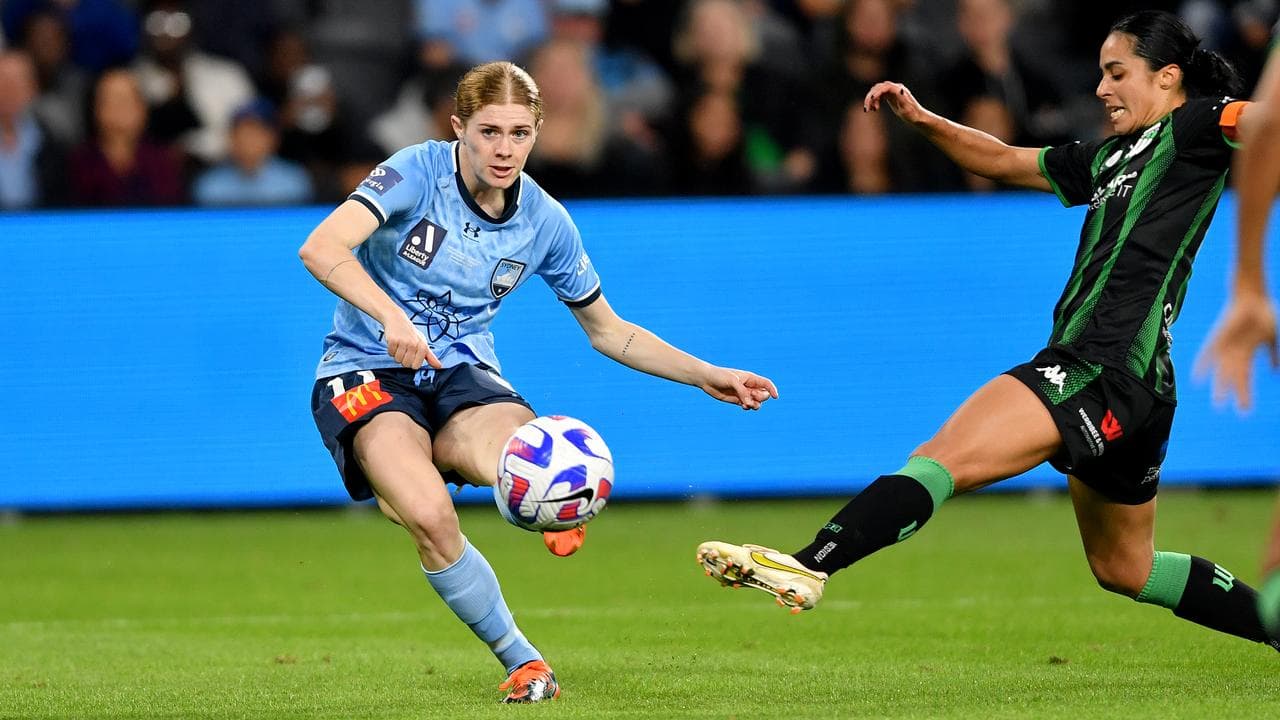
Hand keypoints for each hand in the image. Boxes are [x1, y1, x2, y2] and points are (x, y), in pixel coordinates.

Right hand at [383, 314, 442, 369]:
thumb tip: (439, 366)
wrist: (397, 319)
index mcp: (423, 347)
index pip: (416, 366)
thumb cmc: (411, 333)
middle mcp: (414, 344)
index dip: (412, 363)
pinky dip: (391, 350)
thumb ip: (430, 356)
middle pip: (406, 364)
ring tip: (399, 345)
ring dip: (397, 354)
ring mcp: (403, 342)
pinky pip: (390, 353)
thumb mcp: (423, 343)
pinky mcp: (393, 340)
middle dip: (403, 359)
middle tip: (404, 349)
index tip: (412, 355)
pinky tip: (394, 343)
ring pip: (397, 360)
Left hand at [700, 367, 778, 409]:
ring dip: (755, 405)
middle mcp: (749, 386)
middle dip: (761, 398)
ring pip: (757, 402)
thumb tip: (749, 403)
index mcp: (750, 378)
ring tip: (746, 404)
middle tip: (752, 397)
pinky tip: (743, 406)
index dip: (772, 390)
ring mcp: (744, 394)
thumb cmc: (720, 376)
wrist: (707, 380)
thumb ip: (742, 391)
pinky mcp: (737, 401)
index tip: (775, 397)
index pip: (766, 384)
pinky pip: (748, 406)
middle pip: (764, 395)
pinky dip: (748, 407)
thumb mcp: (732, 381)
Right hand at [863, 81, 928, 124]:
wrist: (917, 117)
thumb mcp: (908, 108)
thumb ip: (903, 98)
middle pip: (878, 88)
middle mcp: (895, 88)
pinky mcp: (891, 96)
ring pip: (877, 91)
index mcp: (899, 89)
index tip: (871, 101)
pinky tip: (875, 109)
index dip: (876, 93)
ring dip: (871, 100)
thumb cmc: (913, 114)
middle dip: (870, 97)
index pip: (885, 87)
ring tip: (870, 110)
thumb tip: (899, 89)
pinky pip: (879, 96)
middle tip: (866, 108)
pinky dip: (874, 101)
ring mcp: (892, 92)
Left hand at [1194, 292, 1278, 411]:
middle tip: (1228, 410)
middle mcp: (1235, 353)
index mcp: (1248, 354)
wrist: (1253, 298)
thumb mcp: (1272, 338)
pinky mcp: (1218, 338)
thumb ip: (1274, 355)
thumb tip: (1276, 373)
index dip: (1245, 394)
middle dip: (1233, 393)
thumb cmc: (1264, 315)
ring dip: (1220, 385)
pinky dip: (1202, 366)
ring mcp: (1225, 346)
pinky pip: (1207, 354)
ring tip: (1218, 401)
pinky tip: (1196, 378)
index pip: (1246, 378)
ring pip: (1222, 371)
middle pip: (1233, 378)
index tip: (1244, 410)